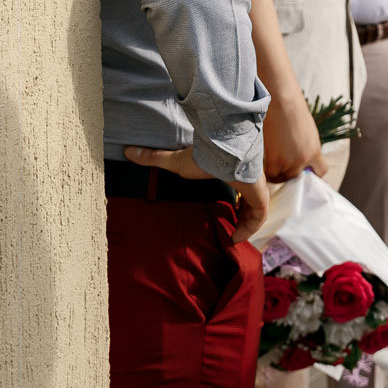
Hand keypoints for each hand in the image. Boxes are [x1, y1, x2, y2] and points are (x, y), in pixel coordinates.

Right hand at [121, 145, 271, 239]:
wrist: (222, 149)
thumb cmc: (202, 155)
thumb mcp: (176, 161)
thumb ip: (154, 159)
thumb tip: (127, 151)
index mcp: (231, 172)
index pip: (237, 189)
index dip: (233, 203)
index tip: (225, 215)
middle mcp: (246, 179)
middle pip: (250, 201)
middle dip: (243, 216)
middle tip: (231, 231)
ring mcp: (256, 186)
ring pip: (257, 209)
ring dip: (247, 224)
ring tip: (234, 238)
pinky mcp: (259, 193)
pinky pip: (260, 214)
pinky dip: (251, 227)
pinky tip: (237, 237)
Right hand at [261, 94, 321, 182]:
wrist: (281, 102)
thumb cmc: (293, 110)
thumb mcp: (308, 131)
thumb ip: (307, 147)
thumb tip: (301, 156)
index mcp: (315, 151)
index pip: (321, 171)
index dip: (311, 172)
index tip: (303, 171)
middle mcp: (304, 160)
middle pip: (297, 177)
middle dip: (290, 173)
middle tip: (281, 165)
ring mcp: (289, 162)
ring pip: (282, 178)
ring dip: (276, 173)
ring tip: (270, 163)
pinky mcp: (274, 161)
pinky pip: (270, 175)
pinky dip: (266, 172)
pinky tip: (264, 164)